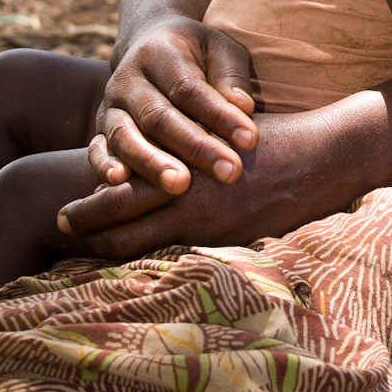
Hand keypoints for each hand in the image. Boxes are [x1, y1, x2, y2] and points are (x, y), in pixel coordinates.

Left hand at [60, 106, 350, 259]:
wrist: (325, 156)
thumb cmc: (274, 137)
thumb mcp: (221, 132)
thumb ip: (185, 150)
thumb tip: (151, 165)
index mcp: (182, 169)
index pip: (118, 198)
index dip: (88, 211)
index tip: (66, 215)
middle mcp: (189, 202)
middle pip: (121, 233)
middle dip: (90, 237)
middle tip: (67, 241)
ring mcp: (211, 227)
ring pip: (147, 252)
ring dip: (121, 253)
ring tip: (102, 257)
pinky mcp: (233, 242)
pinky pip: (183, 258)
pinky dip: (160, 259)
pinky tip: (154, 259)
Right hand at [88, 19, 257, 194]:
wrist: (149, 44)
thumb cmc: (197, 53)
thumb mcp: (220, 49)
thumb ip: (231, 76)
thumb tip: (244, 108)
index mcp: (160, 53)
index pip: (190, 89)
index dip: (219, 115)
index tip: (251, 140)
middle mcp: (128, 79)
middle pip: (159, 117)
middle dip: (195, 147)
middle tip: (229, 172)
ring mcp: (110, 105)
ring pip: (126, 135)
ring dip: (152, 164)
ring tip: (180, 186)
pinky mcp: (100, 127)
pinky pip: (96, 148)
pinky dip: (103, 165)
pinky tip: (119, 182)